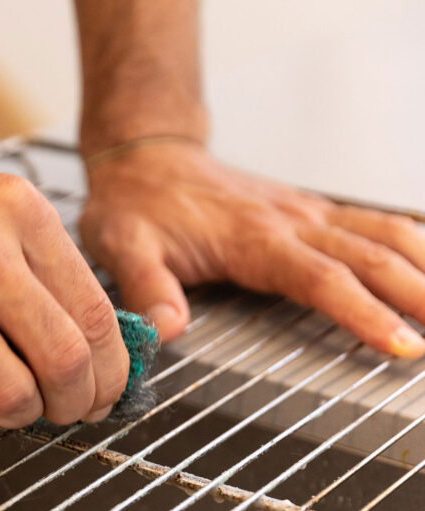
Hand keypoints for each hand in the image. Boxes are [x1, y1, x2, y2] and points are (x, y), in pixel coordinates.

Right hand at [0, 145, 129, 426]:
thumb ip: (31, 260)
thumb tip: (85, 333)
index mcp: (15, 211)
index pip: (93, 312)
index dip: (110, 369)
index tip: (105, 389)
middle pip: (64, 359)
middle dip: (77, 404)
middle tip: (69, 412)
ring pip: (10, 392)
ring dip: (19, 413)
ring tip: (10, 404)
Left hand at [79, 142, 424, 356]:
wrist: (143, 159)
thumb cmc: (135, 205)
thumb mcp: (122, 247)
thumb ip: (146, 288)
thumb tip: (167, 329)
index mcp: (253, 238)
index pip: (322, 279)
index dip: (365, 313)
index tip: (400, 344)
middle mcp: (291, 221)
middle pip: (373, 256)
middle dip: (419, 296)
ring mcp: (305, 213)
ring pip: (385, 234)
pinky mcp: (308, 212)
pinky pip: (374, 223)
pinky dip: (412, 243)